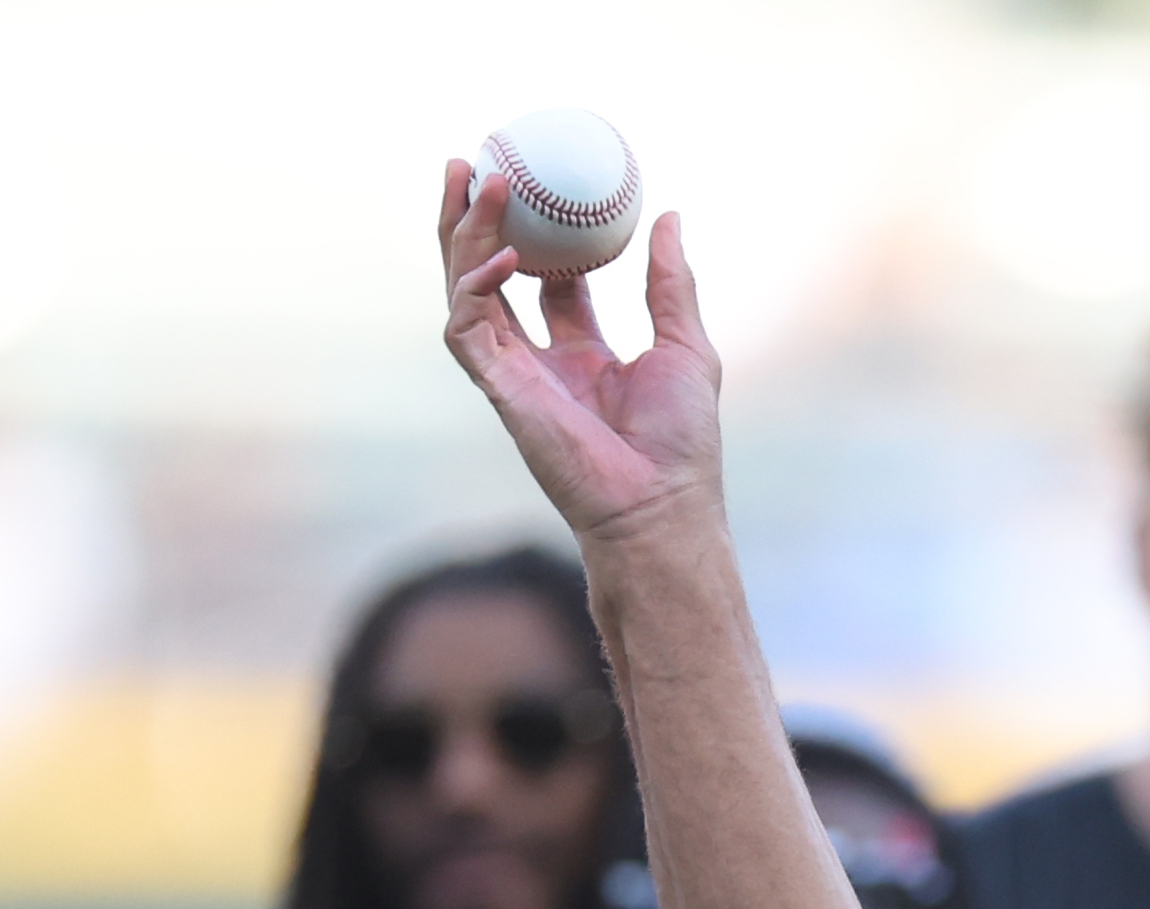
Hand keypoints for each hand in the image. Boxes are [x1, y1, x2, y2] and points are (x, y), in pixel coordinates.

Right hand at [436, 167, 722, 543]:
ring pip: (467, 290)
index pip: (547, 280)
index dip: (538, 232)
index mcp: (582, 353)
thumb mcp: (686, 344)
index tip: (540, 184)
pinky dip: (476, 285)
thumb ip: (670, 283)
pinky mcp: (500, 389)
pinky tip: (503, 253)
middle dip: (477, 221)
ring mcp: (514, 374)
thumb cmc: (681, 442)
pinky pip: (468, 327)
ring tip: (473, 177)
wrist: (662, 505)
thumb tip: (670, 216)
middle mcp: (540, 361)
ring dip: (463, 234)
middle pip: (492, 276)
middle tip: (478, 162)